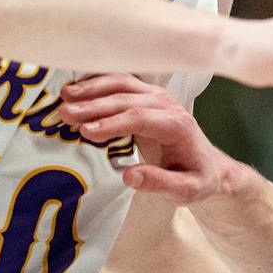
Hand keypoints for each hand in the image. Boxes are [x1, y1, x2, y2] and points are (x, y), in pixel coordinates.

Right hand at [59, 74, 245, 203]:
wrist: (208, 165)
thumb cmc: (195, 178)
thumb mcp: (185, 190)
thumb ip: (159, 184)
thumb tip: (128, 176)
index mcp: (177, 126)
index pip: (141, 118)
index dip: (112, 123)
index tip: (86, 132)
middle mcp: (168, 105)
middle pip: (127, 98)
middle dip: (94, 105)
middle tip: (65, 114)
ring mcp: (157, 96)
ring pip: (122, 84)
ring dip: (92, 88)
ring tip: (65, 96)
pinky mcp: (147, 95)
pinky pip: (121, 82)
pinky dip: (98, 82)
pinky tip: (77, 87)